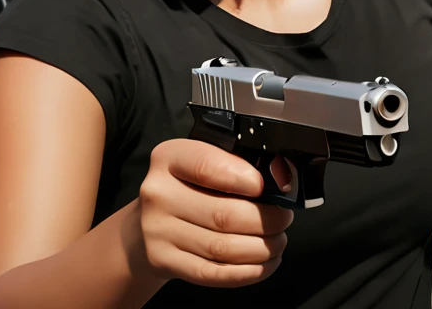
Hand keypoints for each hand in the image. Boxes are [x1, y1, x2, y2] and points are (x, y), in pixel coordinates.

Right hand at [138, 139, 293, 287]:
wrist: (148, 221)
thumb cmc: (186, 189)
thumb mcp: (200, 163)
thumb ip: (232, 165)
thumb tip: (278, 179)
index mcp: (169, 158)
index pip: (207, 166)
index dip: (242, 178)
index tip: (265, 187)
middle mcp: (158, 194)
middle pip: (223, 214)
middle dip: (266, 221)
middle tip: (283, 219)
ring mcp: (157, 231)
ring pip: (222, 247)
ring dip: (261, 248)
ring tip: (276, 242)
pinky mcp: (163, 261)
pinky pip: (212, 272)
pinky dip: (246, 272)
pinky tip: (263, 264)